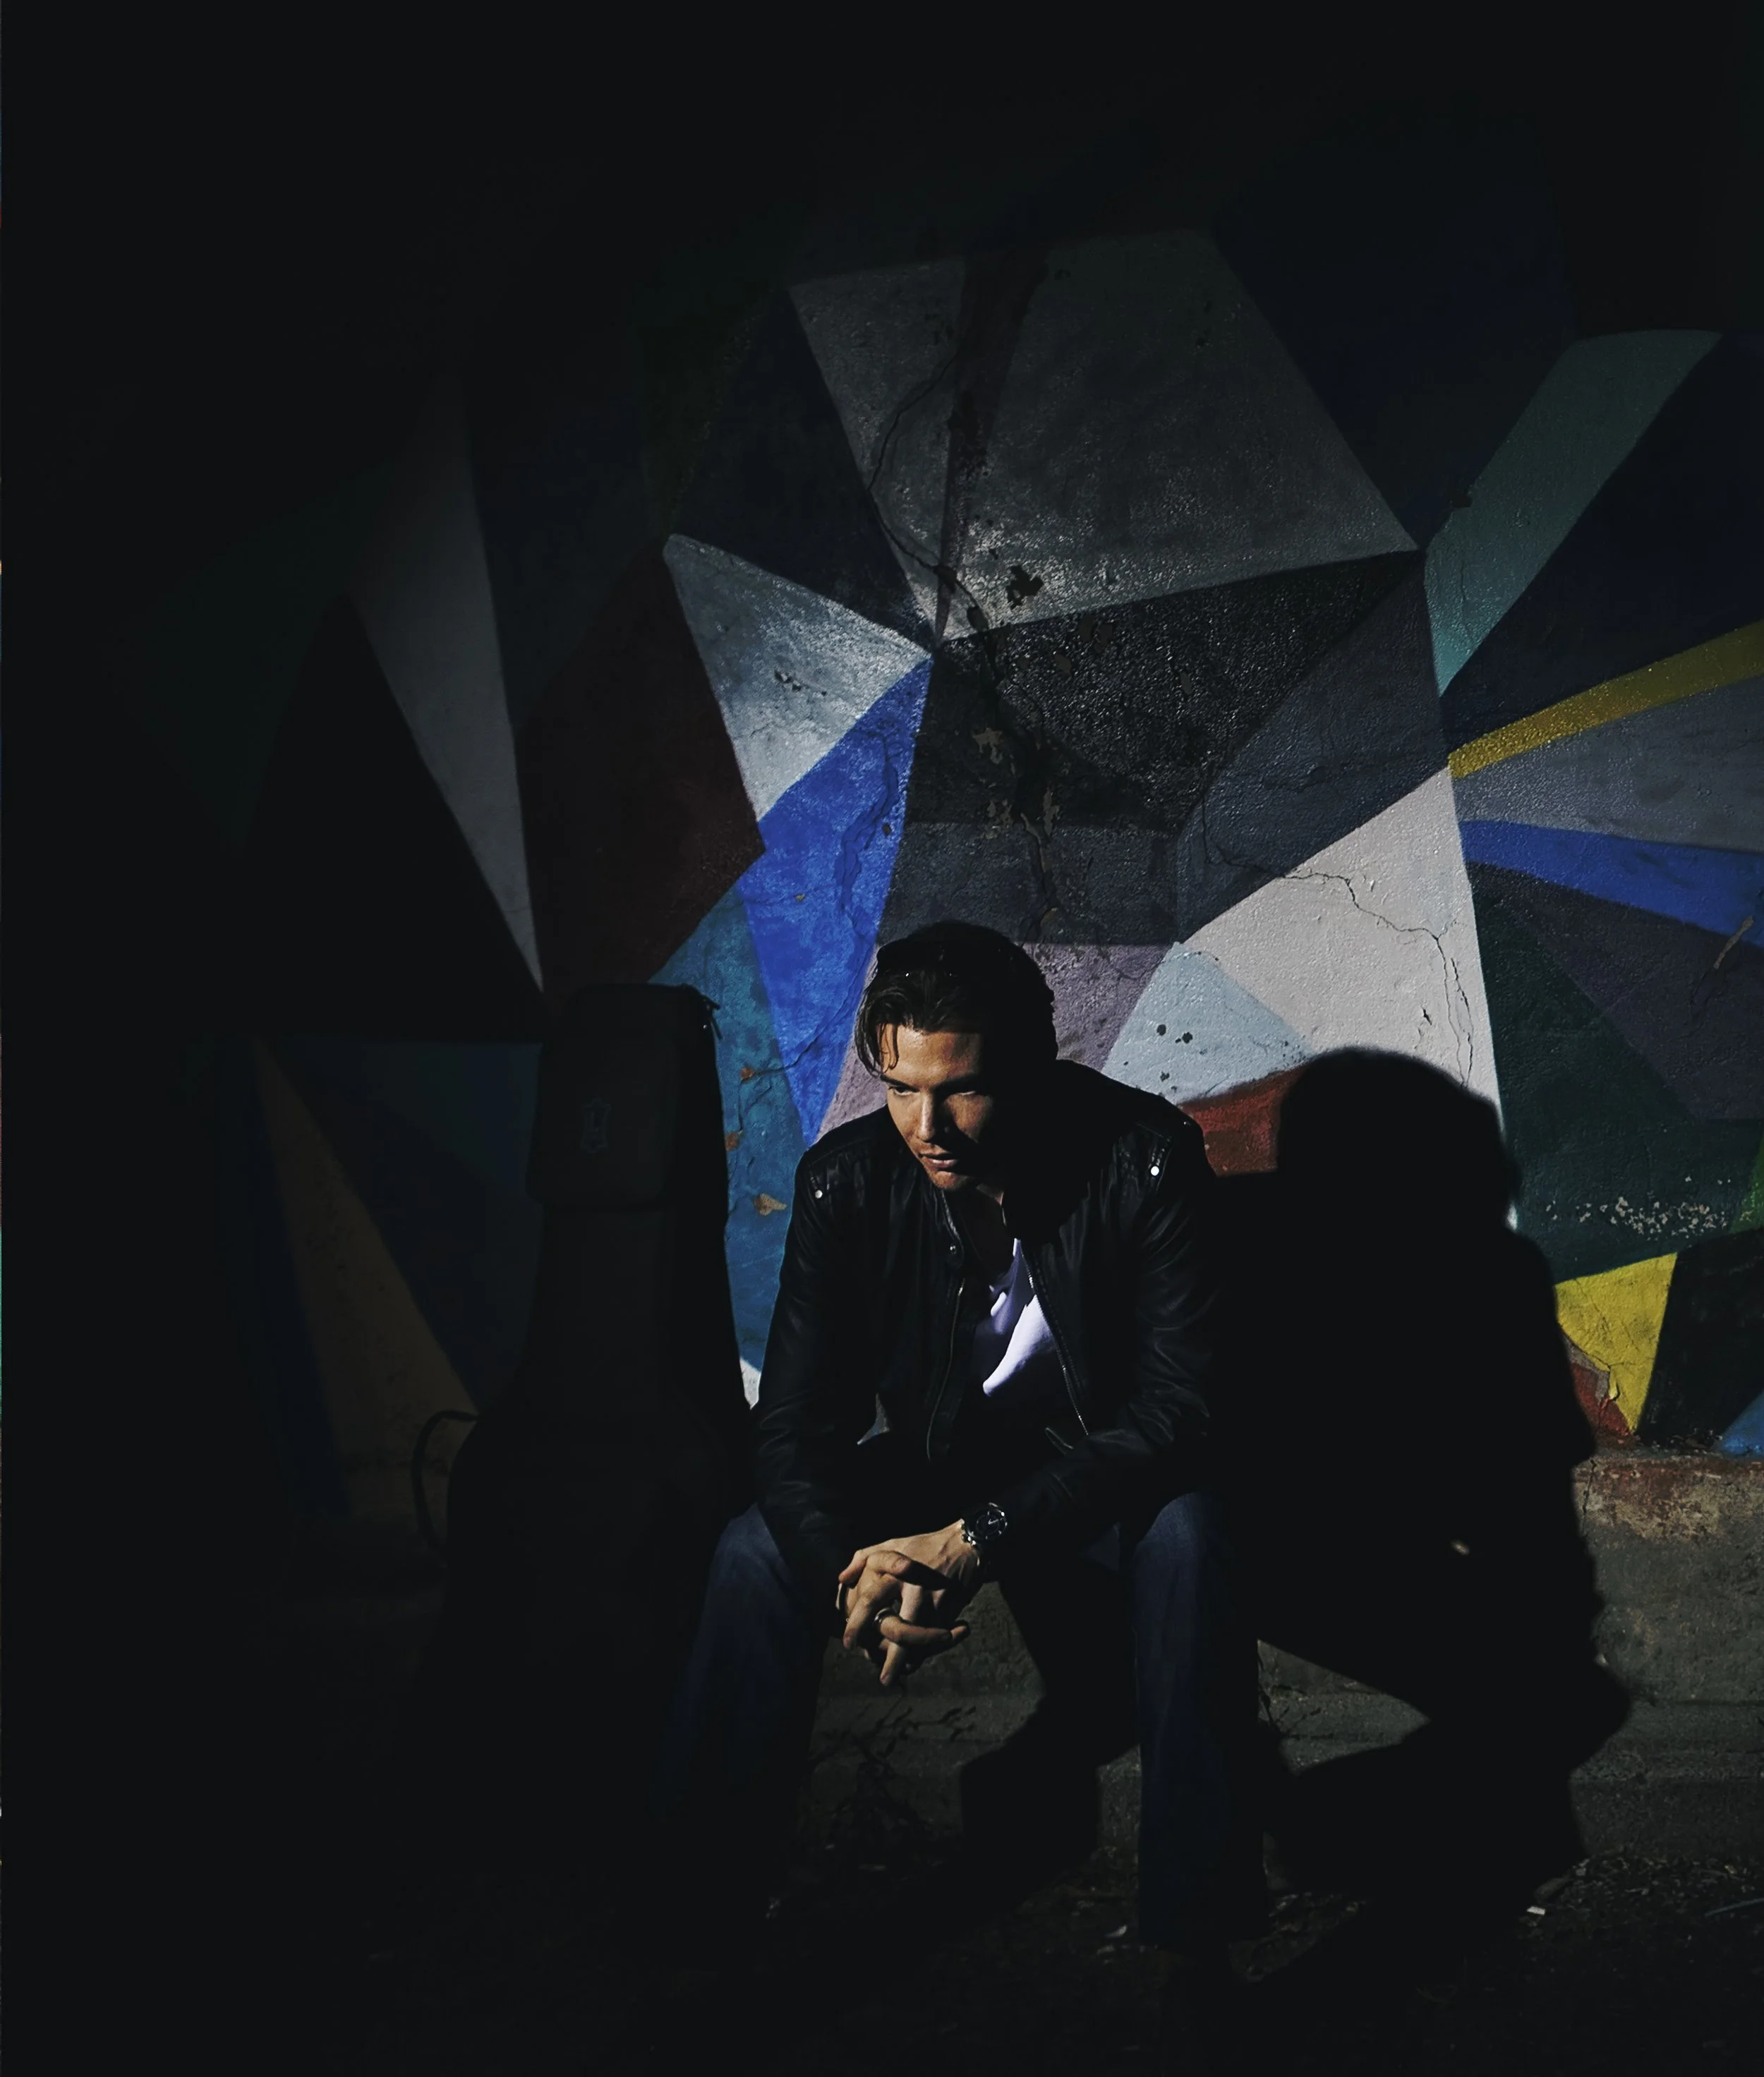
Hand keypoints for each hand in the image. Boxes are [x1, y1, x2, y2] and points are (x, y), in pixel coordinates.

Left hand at [835, 1524, 980, 1686]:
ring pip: (921, 1640)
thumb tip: (841, 1579)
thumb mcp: (892, 1544)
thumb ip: (862, 1558)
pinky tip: (916, 1661)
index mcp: (894, 1573)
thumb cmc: (924, 1545)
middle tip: (882, 1678)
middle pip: (899, 1630)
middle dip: (891, 1659)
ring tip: (898, 1677)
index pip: (869, 1601)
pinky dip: (928, 1651)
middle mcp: (914, 1589)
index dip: (856, 1624)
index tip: (848, 1644)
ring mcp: (935, 1601)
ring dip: (911, 1662)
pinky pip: (938, 1637)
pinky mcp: (951, 1609)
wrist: (965, 1544)